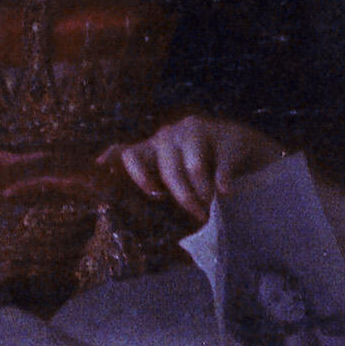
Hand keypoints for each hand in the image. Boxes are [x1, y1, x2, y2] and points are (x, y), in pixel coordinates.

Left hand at [103, 114, 279, 220]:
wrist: (244, 151)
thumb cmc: (196, 167)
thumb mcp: (167, 173)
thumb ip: (141, 175)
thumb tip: (100, 170)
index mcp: (152, 147)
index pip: (130, 155)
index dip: (135, 176)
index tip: (151, 194)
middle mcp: (171, 135)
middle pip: (168, 170)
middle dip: (182, 197)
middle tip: (195, 214)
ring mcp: (200, 131)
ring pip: (193, 168)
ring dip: (202, 192)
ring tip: (210, 207)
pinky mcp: (229, 136)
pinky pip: (221, 166)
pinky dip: (223, 183)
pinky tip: (226, 193)